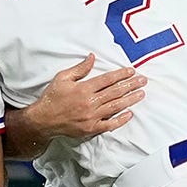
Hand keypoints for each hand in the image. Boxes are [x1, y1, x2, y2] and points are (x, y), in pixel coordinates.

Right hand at [26, 53, 146, 140]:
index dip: (121, 74)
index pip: (107, 80)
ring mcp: (92, 116)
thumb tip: (92, 57)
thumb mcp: (62, 78)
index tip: (131, 71)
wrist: (43, 120)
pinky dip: (121, 119)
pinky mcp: (91, 128)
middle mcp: (90, 102)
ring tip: (141, 93)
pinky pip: (110, 124)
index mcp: (84, 89)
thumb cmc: (52, 98)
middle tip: (143, 80)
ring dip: (130, 99)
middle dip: (131, 85)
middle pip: (115, 92)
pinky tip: (130, 114)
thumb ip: (79, 69)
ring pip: (116, 106)